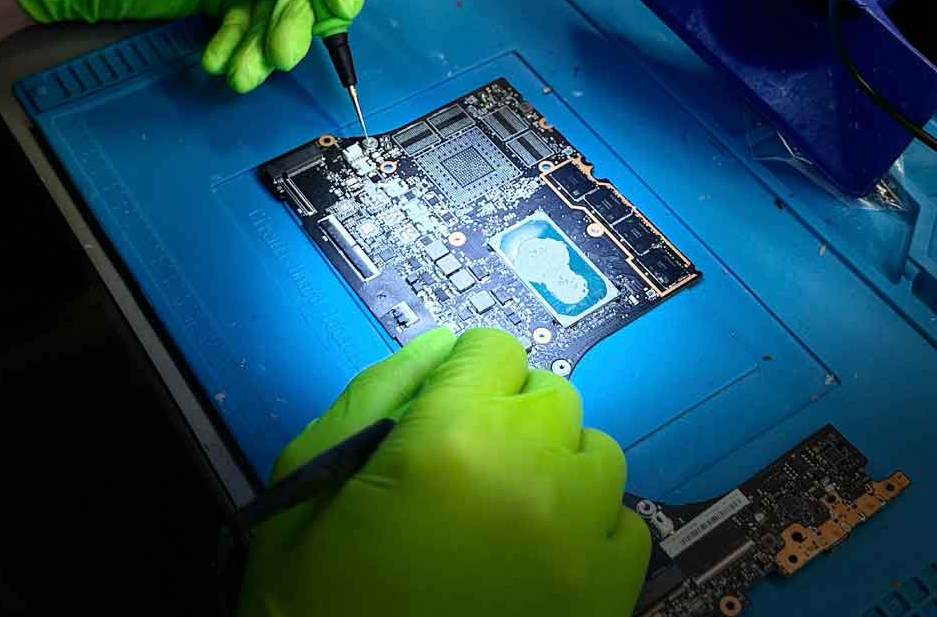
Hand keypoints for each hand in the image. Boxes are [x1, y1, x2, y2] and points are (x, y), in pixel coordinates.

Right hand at [238, 327, 649, 616]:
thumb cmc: (317, 590)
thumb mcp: (312, 473)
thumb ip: (379, 389)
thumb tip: (443, 344)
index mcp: (452, 435)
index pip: (493, 348)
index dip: (464, 374)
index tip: (447, 406)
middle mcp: (530, 471)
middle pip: (551, 393)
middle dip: (511, 412)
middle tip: (470, 462)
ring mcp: (578, 538)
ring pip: (596, 451)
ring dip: (557, 465)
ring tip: (512, 506)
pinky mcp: (606, 599)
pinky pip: (624, 524)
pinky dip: (590, 528)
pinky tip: (543, 554)